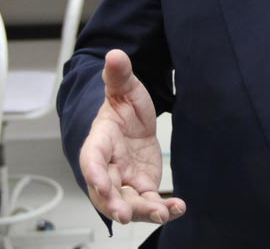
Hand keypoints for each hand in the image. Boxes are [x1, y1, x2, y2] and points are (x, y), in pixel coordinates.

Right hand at [78, 49, 185, 224]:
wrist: (134, 122)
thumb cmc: (122, 108)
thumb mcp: (124, 88)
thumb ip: (119, 75)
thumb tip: (115, 55)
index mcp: (100, 141)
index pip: (91, 158)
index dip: (94, 172)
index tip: (99, 182)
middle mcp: (109, 166)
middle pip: (106, 190)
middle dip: (114, 204)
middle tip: (125, 214)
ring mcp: (125, 179)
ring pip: (128, 202)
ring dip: (143, 211)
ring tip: (163, 212)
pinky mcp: (142, 186)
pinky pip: (149, 202)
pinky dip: (163, 207)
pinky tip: (178, 207)